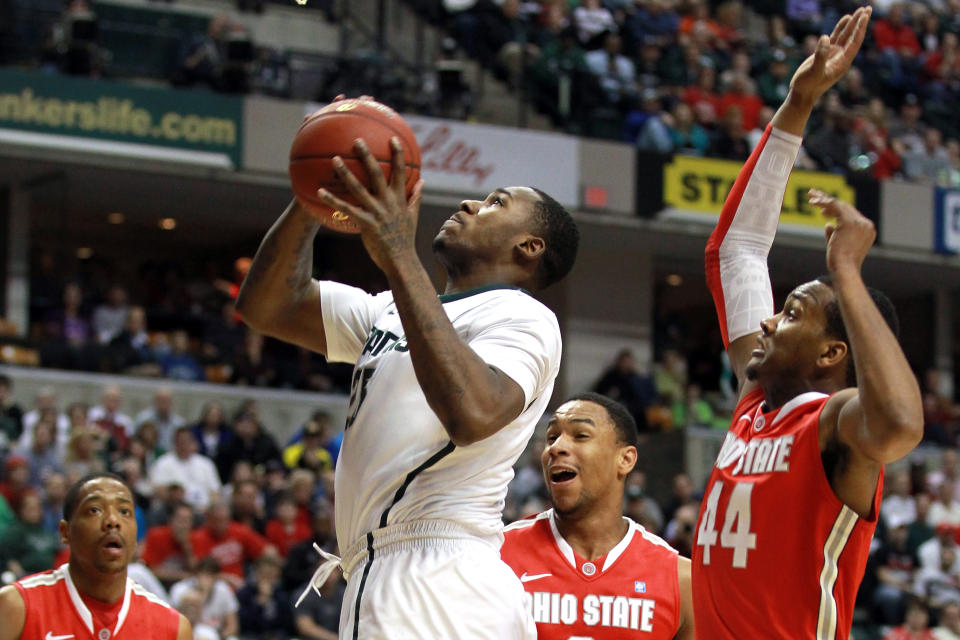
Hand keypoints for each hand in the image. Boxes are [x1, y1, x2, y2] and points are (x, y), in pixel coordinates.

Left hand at [317, 138, 424, 275]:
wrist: (400, 260)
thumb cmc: (405, 238)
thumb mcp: (413, 216)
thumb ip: (415, 197)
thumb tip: (422, 181)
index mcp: (400, 199)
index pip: (400, 172)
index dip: (398, 154)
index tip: (393, 139)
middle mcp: (388, 202)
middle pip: (377, 174)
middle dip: (367, 156)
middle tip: (357, 141)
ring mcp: (376, 212)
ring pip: (358, 189)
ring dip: (346, 173)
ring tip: (335, 159)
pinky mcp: (366, 224)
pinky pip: (346, 209)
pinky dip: (333, 200)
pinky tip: (320, 191)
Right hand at [790, 7, 870, 104]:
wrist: (801, 94)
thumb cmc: (807, 86)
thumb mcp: (814, 72)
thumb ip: (820, 55)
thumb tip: (825, 38)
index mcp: (843, 62)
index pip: (854, 42)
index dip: (860, 28)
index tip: (864, 15)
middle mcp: (841, 57)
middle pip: (854, 36)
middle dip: (860, 22)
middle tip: (868, 8)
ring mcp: (834, 54)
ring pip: (846, 35)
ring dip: (853, 23)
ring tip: (860, 10)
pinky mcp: (825, 53)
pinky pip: (836, 37)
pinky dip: (841, 27)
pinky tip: (846, 18)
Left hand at [809, 189, 875, 274]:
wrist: (844, 270)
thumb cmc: (840, 264)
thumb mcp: (837, 246)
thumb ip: (834, 234)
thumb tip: (828, 224)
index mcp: (867, 230)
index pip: (850, 215)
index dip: (835, 210)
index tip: (823, 211)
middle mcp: (866, 224)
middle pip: (846, 207)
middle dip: (829, 201)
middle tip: (814, 194)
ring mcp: (860, 222)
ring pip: (840, 205)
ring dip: (824, 200)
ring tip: (811, 197)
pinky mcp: (850, 222)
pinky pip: (835, 206)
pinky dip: (824, 202)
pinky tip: (813, 202)